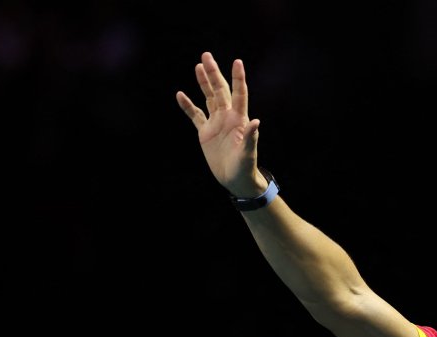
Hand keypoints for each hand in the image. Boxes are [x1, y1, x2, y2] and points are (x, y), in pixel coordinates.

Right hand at [175, 51, 263, 196]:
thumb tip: (256, 122)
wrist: (235, 180)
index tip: (237, 61)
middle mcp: (227, 117)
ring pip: (208, 98)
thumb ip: (251, 138)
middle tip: (207, 55)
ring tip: (199, 66)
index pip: (239, 94)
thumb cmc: (245, 167)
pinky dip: (187, 105)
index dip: (238, 78)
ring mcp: (216, 123)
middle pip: (220, 90)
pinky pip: (195, 115)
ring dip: (204, 83)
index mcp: (239, 119)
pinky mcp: (205, 132)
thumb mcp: (248, 154)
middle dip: (214, 73)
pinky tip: (180, 94)